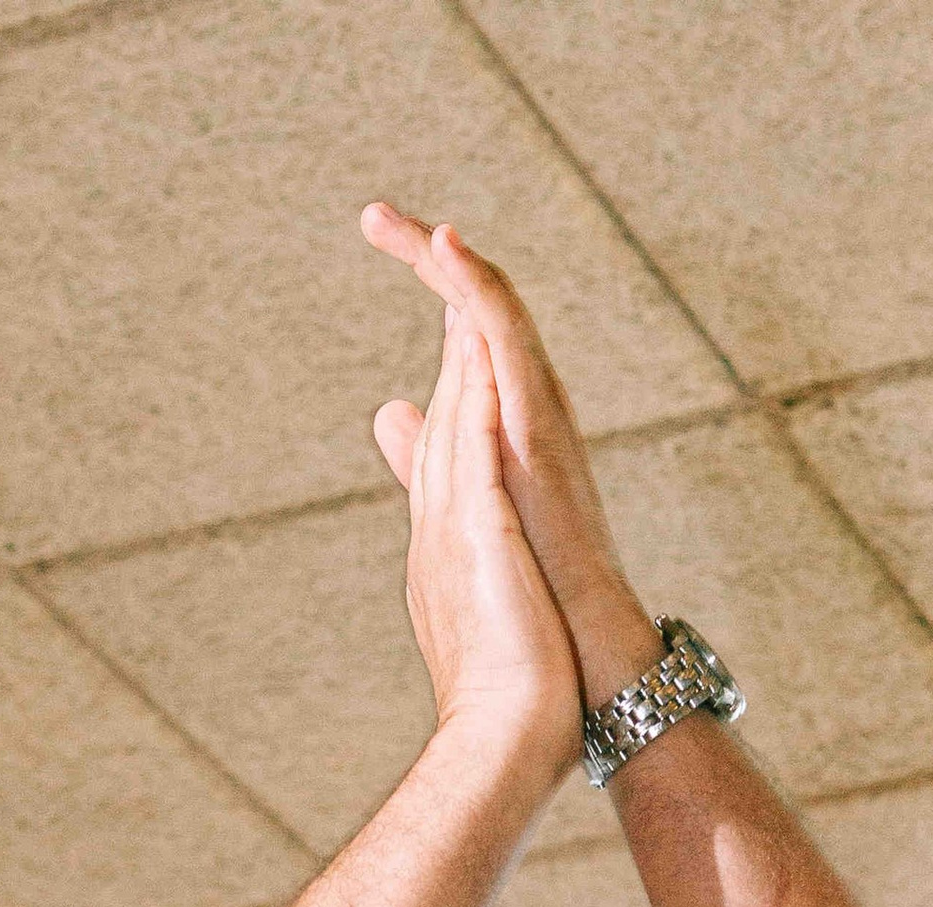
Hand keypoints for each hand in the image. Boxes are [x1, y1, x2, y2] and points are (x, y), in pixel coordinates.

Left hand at [364, 205, 654, 703]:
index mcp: (506, 430)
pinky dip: (475, 289)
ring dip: (446, 260)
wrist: (559, 664)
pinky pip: (506, 340)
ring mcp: (536, 418)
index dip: (430, 291)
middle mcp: (526, 413)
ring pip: (493, 312)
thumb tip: (395, 413)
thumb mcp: (462, 507)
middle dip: (428, 257)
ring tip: (401, 221)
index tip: (384, 243)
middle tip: (373, 216)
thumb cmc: (525, 609)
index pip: (462, 342)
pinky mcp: (538, 427)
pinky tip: (444, 249)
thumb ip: (432, 454)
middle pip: (474, 313)